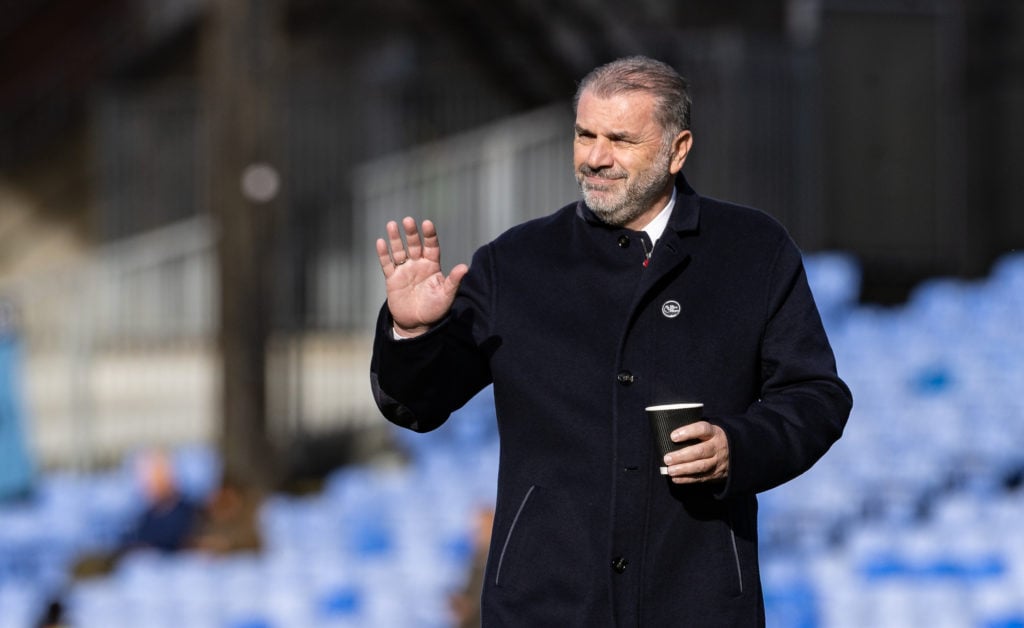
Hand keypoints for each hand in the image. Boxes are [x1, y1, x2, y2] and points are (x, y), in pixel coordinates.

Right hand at [376, 217, 467, 337]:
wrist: (417, 323)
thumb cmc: (435, 309)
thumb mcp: (446, 296)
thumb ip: (454, 281)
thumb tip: (465, 267)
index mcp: (432, 265)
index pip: (431, 246)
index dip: (429, 235)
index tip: (427, 224)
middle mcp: (418, 264)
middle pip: (414, 245)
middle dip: (411, 233)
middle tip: (408, 221)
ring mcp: (404, 270)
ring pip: (399, 251)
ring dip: (395, 239)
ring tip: (391, 225)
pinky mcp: (392, 279)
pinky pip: (387, 264)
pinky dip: (383, 254)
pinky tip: (381, 242)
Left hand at [662, 421, 729, 483]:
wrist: (735, 453)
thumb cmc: (711, 439)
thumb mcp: (708, 431)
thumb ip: (693, 431)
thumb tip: (668, 432)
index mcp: (714, 432)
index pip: (702, 429)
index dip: (688, 432)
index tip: (673, 436)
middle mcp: (717, 447)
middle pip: (700, 451)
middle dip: (682, 456)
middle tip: (667, 459)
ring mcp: (718, 461)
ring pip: (701, 466)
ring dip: (683, 469)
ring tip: (670, 470)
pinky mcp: (716, 474)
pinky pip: (701, 478)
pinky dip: (687, 479)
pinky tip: (675, 478)